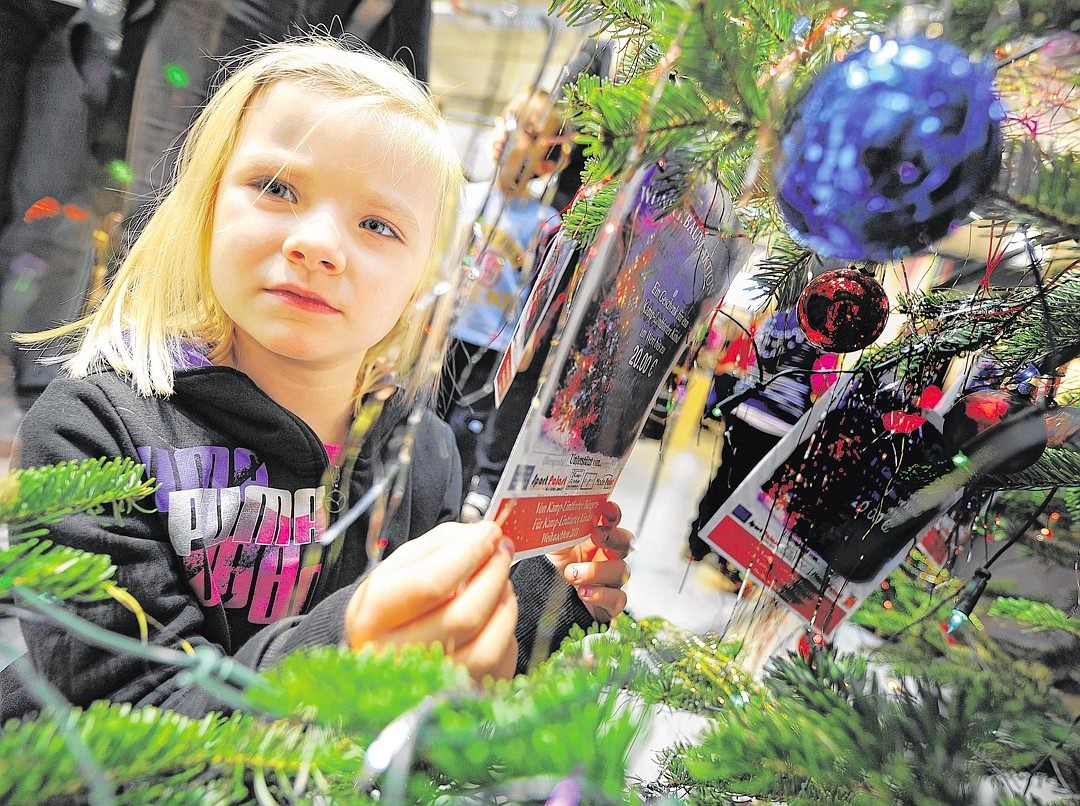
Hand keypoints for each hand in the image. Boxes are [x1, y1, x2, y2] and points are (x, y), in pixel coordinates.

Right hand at [344, 521, 518, 680]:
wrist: (384, 646)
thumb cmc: (397, 601)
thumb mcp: (403, 564)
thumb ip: (442, 543)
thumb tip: (483, 535)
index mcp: (373, 616)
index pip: (429, 583)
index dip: (468, 553)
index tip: (490, 531)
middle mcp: (395, 657)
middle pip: (462, 616)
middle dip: (493, 574)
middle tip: (503, 549)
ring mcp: (427, 685)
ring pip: (485, 646)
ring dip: (504, 604)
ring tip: (501, 580)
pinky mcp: (456, 697)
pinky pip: (496, 664)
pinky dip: (506, 629)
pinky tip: (498, 610)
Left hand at [546, 501, 631, 622]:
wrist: (541, 598)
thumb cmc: (548, 569)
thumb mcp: (552, 543)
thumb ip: (563, 525)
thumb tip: (567, 504)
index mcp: (594, 540)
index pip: (612, 522)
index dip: (613, 515)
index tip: (607, 510)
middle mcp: (605, 558)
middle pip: (626, 542)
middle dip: (614, 537)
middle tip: (596, 535)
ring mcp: (610, 581)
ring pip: (621, 571)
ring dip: (597, 571)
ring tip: (572, 574)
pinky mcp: (610, 604)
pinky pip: (618, 599)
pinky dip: (601, 595)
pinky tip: (584, 592)